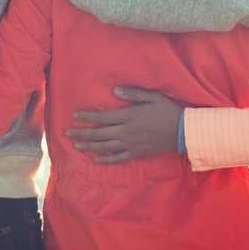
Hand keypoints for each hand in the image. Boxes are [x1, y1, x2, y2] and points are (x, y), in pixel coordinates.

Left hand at [65, 87, 182, 163]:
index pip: (102, 117)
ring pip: (105, 145)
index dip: (87, 117)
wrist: (182, 131)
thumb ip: (133, 93)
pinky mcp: (137, 152)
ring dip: (89, 145)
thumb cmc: (167, 110)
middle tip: (67, 133)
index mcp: (128, 116)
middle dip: (82, 132)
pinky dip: (107, 159)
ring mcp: (130, 144)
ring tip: (76, 145)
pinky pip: (118, 158)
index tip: (75, 116)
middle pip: (99, 133)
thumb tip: (115, 90)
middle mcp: (126, 131)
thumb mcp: (152, 96)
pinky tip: (96, 160)